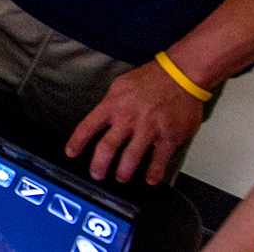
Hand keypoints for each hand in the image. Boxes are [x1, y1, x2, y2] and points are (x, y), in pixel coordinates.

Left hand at [64, 61, 205, 184]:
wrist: (182, 74)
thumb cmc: (152, 79)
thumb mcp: (121, 85)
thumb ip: (110, 104)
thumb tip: (100, 119)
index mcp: (114, 104)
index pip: (88, 126)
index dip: (77, 142)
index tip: (71, 153)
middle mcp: (129, 117)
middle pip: (107, 148)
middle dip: (99, 165)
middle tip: (96, 174)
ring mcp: (149, 128)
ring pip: (130, 159)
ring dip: (123, 173)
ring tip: (121, 177)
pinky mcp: (169, 136)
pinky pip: (158, 161)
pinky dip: (153, 174)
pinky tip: (150, 179)